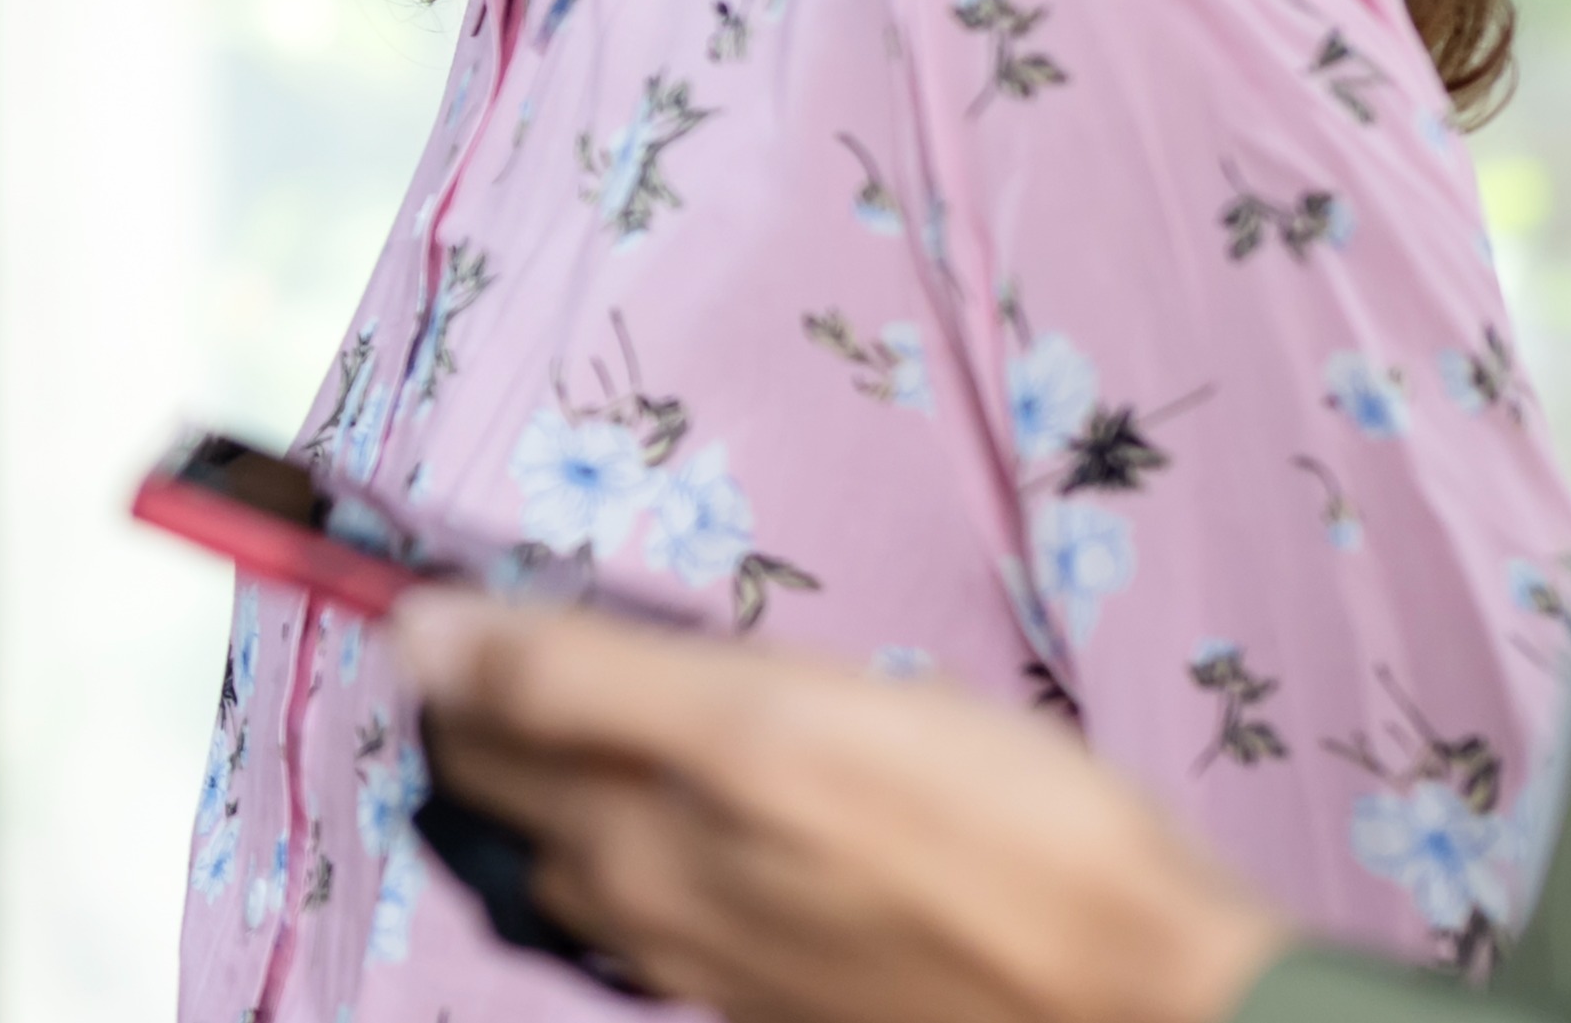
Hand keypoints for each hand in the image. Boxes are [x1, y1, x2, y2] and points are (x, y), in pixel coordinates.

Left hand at [394, 591, 1292, 1022]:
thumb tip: (416, 634)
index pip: (475, 734)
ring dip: (558, 797)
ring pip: (594, 874)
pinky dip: (648, 855)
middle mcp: (658, 920)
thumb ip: (584, 678)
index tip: (419, 589)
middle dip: (481, 724)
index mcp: (635, 844)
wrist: (1154, 1000)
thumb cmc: (995, 842)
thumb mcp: (776, 721)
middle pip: (520, 811)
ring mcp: (730, 971)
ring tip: (554, 725)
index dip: (441, 653)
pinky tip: (686, 829)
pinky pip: (680, 919)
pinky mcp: (802, 993)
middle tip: (473, 641)